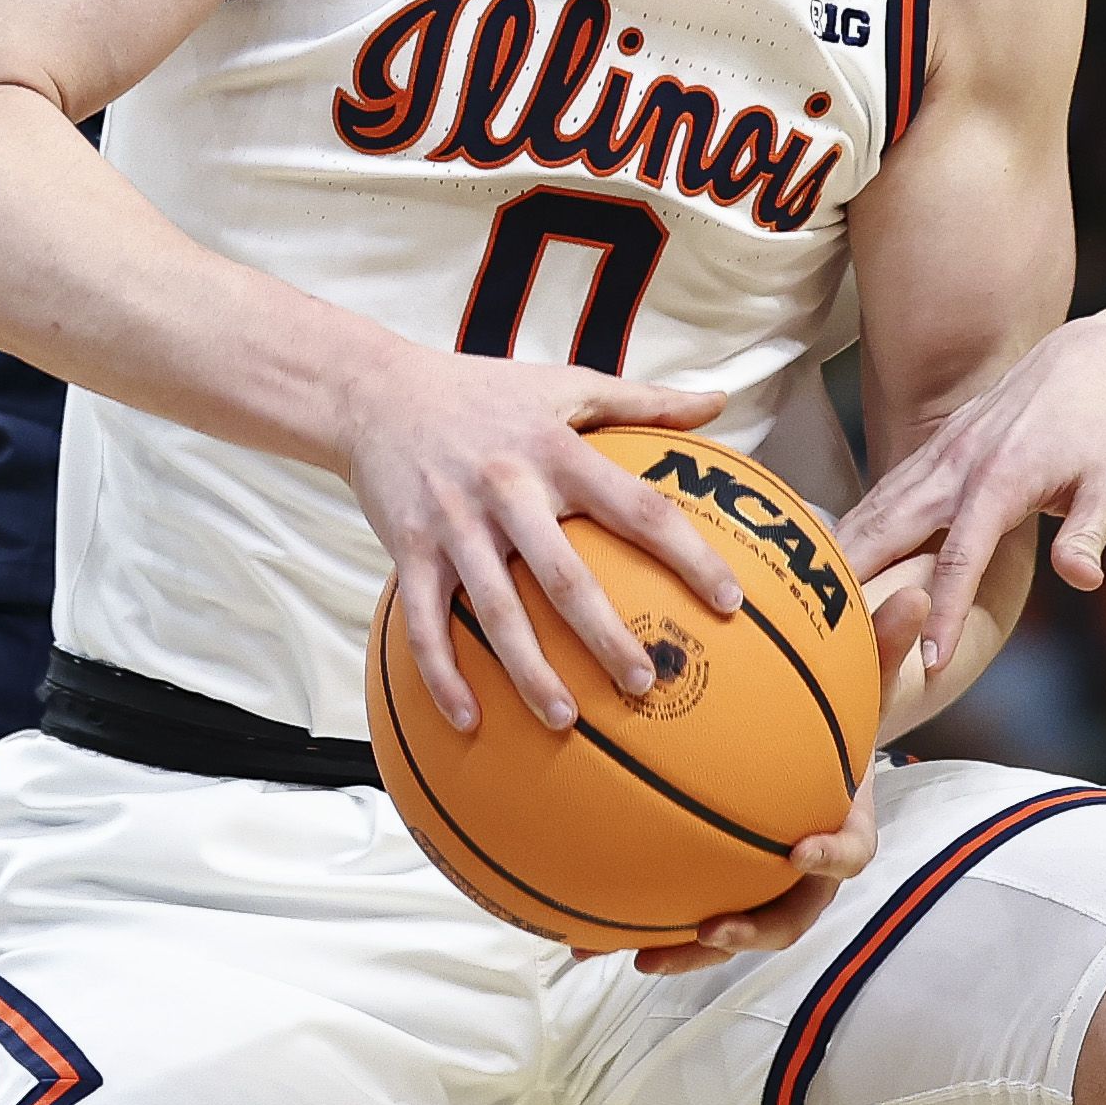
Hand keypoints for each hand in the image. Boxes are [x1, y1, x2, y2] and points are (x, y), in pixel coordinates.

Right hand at [345, 347, 741, 733]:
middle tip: (645, 683)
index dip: (688, 554)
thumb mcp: (568, 385)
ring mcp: (455, 526)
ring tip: (566, 719)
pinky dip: (444, 676)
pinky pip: (425, 625)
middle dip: (606, 636)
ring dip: (530, 672)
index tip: (728, 601)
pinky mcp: (408, 551)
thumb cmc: (485, 392)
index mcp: (556, 452)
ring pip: (496, 612)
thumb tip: (720, 402)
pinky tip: (470, 720)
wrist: (377, 392)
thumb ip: (646, 399)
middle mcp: (508, 490)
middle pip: (565, 576)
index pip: (637, 507)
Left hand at [629, 577, 927, 974]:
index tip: (799, 849)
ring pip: (730, 927)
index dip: (830, 858)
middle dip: (751, 929)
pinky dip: (639, 925)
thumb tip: (915, 595)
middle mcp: (804, 867)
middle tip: (711, 928)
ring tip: (636, 954)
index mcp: (844, 822)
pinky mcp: (717, 882)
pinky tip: (580, 933)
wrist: (813, 738)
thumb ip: (884, 645)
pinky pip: (682, 910)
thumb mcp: (862, 674)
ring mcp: (759, 881)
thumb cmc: (839, 707)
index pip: (852, 853)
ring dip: (687, 950)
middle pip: (789, 915)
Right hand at [834, 311, 1105, 670]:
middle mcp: (958, 463)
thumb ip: (1089, 536)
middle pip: (890, 528)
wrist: (1094, 359)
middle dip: (854, 579)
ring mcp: (942, 450)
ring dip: (842, 549)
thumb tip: (1082, 580)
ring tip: (803, 597)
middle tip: (821, 632)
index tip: (927, 663)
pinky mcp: (938, 443)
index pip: (959, 559)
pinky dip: (858, 521)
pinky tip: (835, 551)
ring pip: (878, 505)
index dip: (941, 613)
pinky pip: (888, 487)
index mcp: (1000, 480)